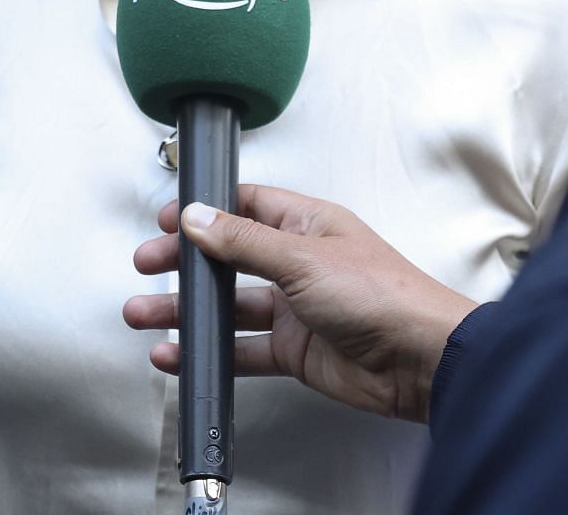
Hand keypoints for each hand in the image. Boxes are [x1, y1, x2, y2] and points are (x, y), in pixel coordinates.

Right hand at [122, 184, 477, 422]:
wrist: (422, 360)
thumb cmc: (384, 295)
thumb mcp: (303, 257)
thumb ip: (243, 241)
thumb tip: (198, 216)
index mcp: (307, 224)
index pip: (244, 206)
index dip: (204, 210)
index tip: (167, 219)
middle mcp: (299, 262)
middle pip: (228, 256)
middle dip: (185, 263)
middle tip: (147, 267)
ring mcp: (296, 307)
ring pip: (229, 306)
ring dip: (188, 312)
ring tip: (145, 316)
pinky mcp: (296, 349)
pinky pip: (242, 349)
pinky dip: (210, 352)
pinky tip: (181, 355)